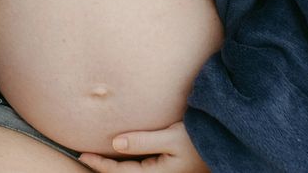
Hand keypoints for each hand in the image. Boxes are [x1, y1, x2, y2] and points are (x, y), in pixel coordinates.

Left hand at [78, 122, 206, 172]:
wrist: (225, 141)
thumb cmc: (200, 137)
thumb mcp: (171, 137)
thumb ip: (143, 141)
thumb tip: (115, 144)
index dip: (100, 165)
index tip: (82, 155)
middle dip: (104, 169)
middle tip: (83, 157)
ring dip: (115, 168)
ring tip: (97, 158)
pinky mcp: (168, 168)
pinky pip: (141, 169)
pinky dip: (127, 164)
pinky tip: (121, 156)